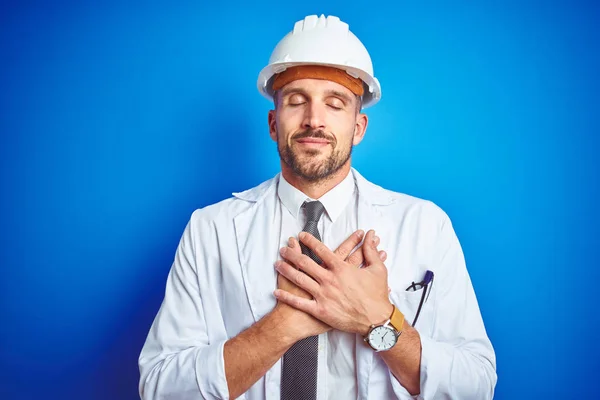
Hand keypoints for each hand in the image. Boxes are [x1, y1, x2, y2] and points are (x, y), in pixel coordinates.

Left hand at [274, 230, 392, 335]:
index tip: (301, 235)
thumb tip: (371, 235)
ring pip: (299, 279)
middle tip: (283, 249)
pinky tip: (277, 291)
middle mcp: (329, 280)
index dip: (309, 241)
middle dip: (292, 254)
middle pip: (305, 263)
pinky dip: (287, 297)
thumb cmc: (377, 296)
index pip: (321, 250)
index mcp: (341, 269)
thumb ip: (371, 251)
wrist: (376, 321)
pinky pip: (299, 303)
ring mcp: (323, 295)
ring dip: (286, 270)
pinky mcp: (320, 310)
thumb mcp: (378, 269)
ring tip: (277, 264)